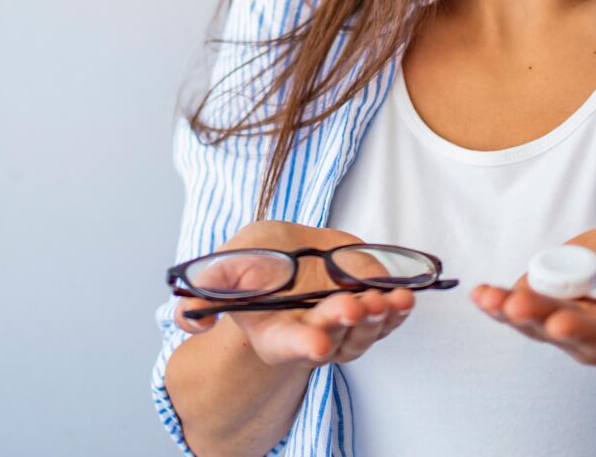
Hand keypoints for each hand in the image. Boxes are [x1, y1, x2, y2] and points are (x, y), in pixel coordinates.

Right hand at [173, 219, 415, 367]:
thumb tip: (189, 322)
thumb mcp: (227, 263)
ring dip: (379, 318)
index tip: (317, 342)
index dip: (303, 344)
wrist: (288, 250)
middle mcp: (310, 336)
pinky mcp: (367, 314)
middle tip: (355, 306)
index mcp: (273, 332)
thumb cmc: (257, 260)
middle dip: (346, 324)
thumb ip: (209, 287)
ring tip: (391, 298)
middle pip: (333, 338)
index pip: (288, 345)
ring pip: (364, 332)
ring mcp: (342, 328)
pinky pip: (386, 319)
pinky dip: (397, 310)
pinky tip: (406, 296)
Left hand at [470, 224, 595, 370]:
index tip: (563, 322)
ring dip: (509, 310)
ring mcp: (570, 320)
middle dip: (540, 318)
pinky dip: (499, 300)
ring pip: (536, 323)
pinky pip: (520, 304)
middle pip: (566, 333)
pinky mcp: (549, 300)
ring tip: (488, 297)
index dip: (588, 332)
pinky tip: (481, 294)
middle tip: (517, 305)